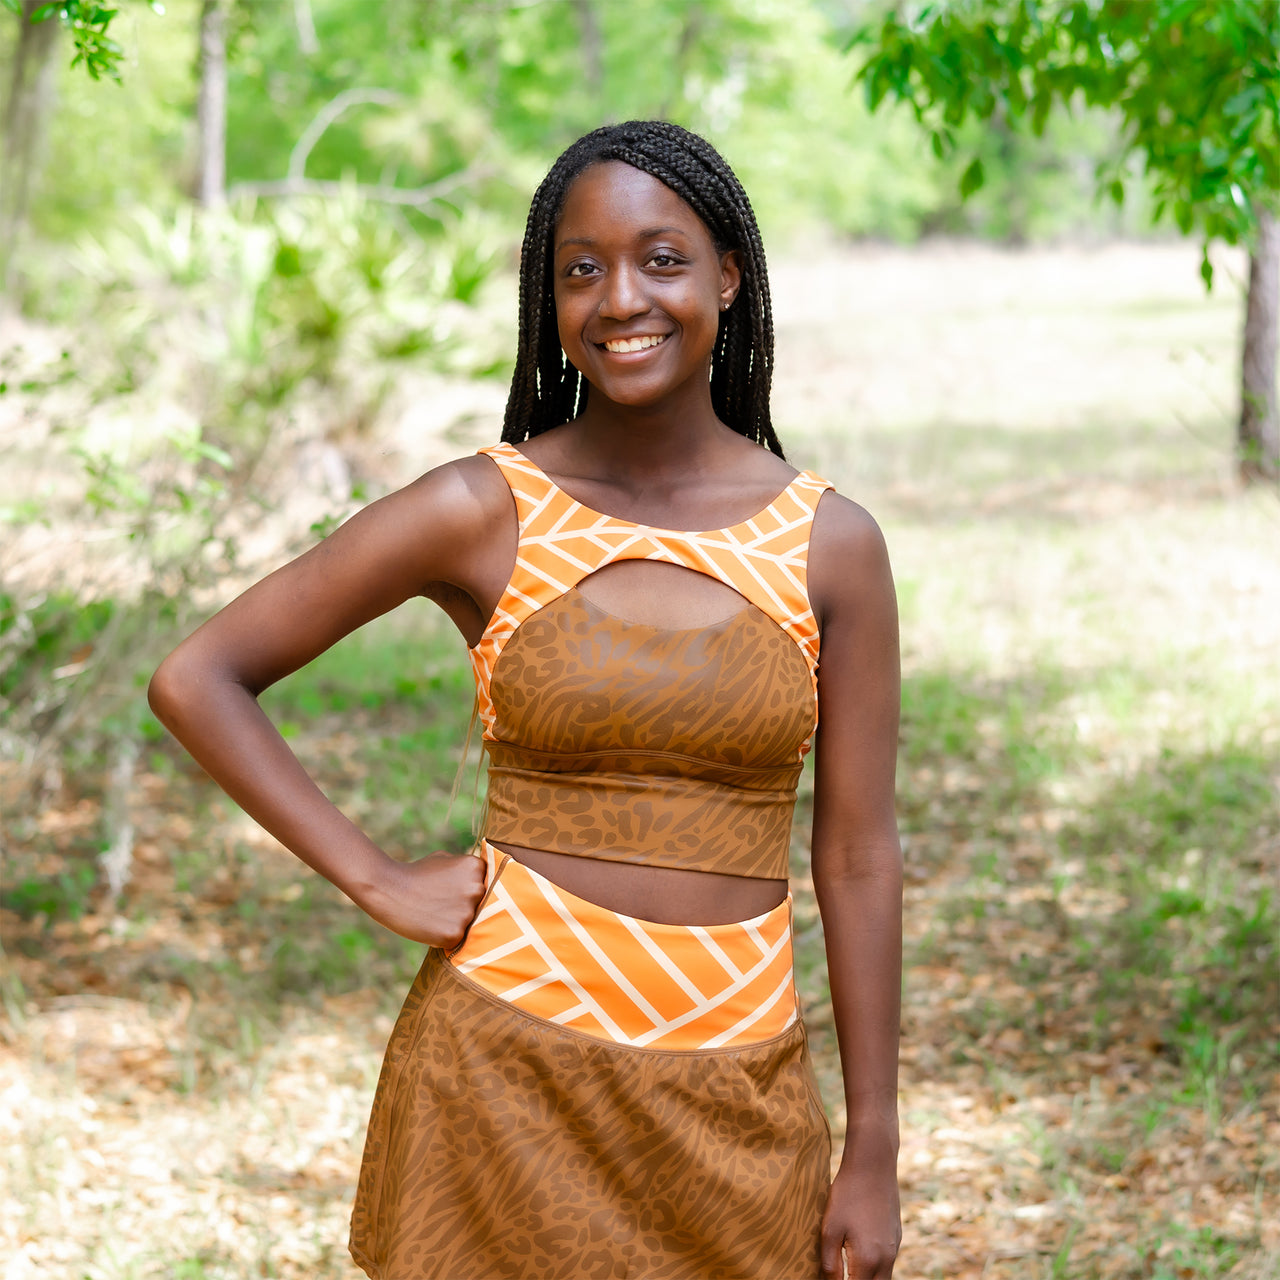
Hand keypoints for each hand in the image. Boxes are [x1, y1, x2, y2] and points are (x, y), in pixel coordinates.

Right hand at [358, 851, 486, 948]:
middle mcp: (476, 889)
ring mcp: (466, 912)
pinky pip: (457, 939)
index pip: (488, 884)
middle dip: (465, 906)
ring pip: (470, 923)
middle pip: (482, 905)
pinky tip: (430, 924)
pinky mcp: (454, 934)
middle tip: (441, 903)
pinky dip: (444, 935)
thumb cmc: (417, 873)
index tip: (453, 890)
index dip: (469, 890)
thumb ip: (467, 870)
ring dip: (456, 922)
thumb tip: (484, 879)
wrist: (388, 890)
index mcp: (476, 867)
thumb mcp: (446, 859)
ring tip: (434, 913)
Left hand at [819, 1157, 900, 1278]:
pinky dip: (875, 1267)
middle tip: (842, 1274)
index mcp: (868, 1260)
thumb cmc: (847, 1195)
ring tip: (849, 1268)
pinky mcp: (897, 1237)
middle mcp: (886, 1259)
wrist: (873, 1166)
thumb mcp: (830, 1229)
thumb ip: (830, 1264)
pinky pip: (887, 1263)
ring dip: (866, 1278)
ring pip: (882, 1279)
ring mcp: (894, 1248)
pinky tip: (860, 1254)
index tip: (831, 1279)